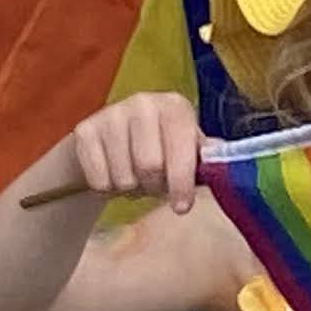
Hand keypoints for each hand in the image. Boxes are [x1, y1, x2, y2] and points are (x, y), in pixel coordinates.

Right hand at [57, 93, 207, 210]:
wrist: (108, 140)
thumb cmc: (158, 148)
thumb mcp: (185, 149)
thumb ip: (206, 158)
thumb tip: (225, 166)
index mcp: (174, 106)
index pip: (181, 149)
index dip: (182, 183)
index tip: (181, 207)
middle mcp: (143, 103)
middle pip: (150, 166)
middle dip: (153, 186)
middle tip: (152, 185)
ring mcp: (111, 114)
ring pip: (124, 177)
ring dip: (130, 188)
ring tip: (133, 176)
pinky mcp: (85, 130)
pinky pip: (99, 180)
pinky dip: (106, 188)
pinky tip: (112, 173)